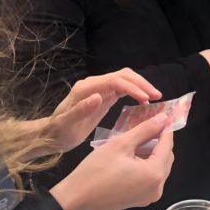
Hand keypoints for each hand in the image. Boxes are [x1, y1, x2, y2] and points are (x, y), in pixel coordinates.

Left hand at [44, 68, 161, 152]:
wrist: (51, 135)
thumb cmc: (59, 132)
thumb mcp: (67, 124)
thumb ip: (81, 110)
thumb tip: (98, 96)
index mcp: (86, 88)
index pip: (115, 81)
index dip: (132, 87)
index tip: (146, 99)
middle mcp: (94, 84)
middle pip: (123, 75)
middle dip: (141, 83)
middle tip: (157, 96)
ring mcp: (99, 89)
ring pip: (125, 79)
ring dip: (141, 86)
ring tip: (155, 98)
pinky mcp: (103, 96)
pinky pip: (122, 89)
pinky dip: (135, 92)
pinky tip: (144, 101)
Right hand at [51, 113, 174, 209]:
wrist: (75, 201)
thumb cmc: (95, 171)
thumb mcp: (120, 144)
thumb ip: (144, 130)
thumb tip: (162, 119)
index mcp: (155, 174)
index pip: (167, 145)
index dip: (166, 128)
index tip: (164, 114)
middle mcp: (157, 188)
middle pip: (166, 157)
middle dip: (159, 139)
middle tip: (150, 123)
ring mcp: (149, 196)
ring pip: (158, 167)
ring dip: (152, 151)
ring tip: (140, 135)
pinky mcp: (140, 200)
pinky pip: (149, 177)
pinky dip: (145, 163)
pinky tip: (134, 153)